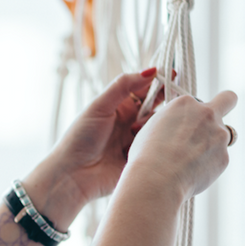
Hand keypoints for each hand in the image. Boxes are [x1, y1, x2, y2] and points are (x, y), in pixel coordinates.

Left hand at [53, 69, 163, 203]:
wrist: (72, 175)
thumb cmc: (80, 138)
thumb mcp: (99, 106)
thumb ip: (123, 85)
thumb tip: (151, 70)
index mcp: (121, 106)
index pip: (147, 89)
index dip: (160, 82)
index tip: (172, 77)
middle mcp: (131, 122)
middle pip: (158, 108)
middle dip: (162, 105)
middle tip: (155, 107)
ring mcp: (138, 141)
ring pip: (160, 128)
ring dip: (154, 127)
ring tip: (133, 132)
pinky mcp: (142, 160)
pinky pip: (158, 149)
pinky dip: (156, 145)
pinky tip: (144, 147)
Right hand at [126, 91, 237, 200]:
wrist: (156, 179)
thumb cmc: (147, 155)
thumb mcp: (153, 127)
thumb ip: (172, 122)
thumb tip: (179, 128)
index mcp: (186, 103)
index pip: (196, 101)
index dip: (191, 114)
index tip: (184, 125)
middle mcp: (207, 114)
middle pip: (228, 99)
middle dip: (226, 104)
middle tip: (216, 119)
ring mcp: (219, 135)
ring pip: (223, 136)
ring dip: (212, 143)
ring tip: (192, 160)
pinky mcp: (224, 157)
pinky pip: (218, 159)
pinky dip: (208, 165)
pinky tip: (191, 173)